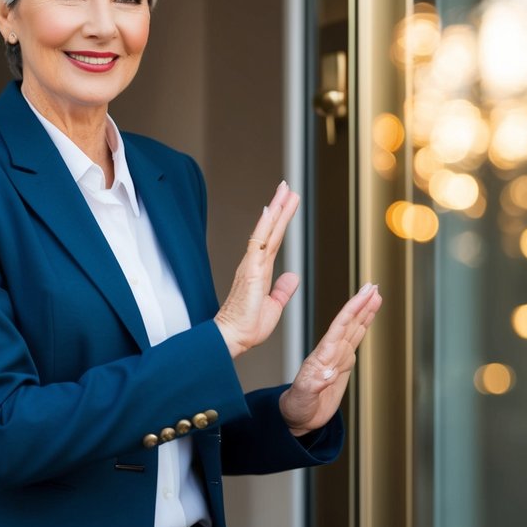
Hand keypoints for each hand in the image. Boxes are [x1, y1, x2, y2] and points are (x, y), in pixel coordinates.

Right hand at [213, 181, 300, 358]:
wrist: (234, 339)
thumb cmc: (248, 326)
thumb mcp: (274, 306)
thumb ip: (282, 290)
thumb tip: (292, 276)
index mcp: (260, 271)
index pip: (274, 240)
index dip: (281, 221)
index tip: (287, 204)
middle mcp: (254, 263)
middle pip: (270, 230)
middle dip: (280, 207)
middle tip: (287, 187)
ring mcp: (251, 265)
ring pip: (265, 231)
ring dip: (275, 210)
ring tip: (284, 191)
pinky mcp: (250, 271)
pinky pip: (258, 243)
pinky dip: (265, 226)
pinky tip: (270, 211)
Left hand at [279, 282, 382, 435]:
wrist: (295, 416)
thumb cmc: (296, 407)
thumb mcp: (302, 397)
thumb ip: (313, 385)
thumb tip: (327, 374)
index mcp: (322, 356)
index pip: (340, 326)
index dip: (353, 309)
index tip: (364, 294)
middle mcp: (330, 353)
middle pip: (349, 323)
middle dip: (361, 304)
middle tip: (373, 286)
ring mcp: (336, 357)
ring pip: (353, 329)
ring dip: (364, 312)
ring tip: (375, 296)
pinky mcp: (341, 365)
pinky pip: (354, 341)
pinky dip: (363, 328)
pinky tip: (367, 319)